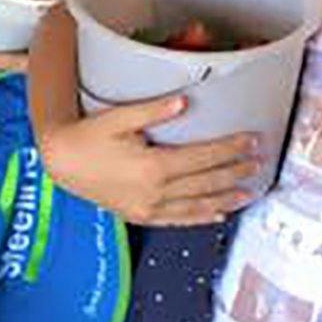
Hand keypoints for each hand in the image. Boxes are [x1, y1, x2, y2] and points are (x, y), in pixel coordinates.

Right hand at [38, 94, 257, 224]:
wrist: (62, 163)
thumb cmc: (88, 136)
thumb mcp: (118, 117)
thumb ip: (153, 110)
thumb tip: (185, 101)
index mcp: (154, 166)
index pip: (204, 158)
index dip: (231, 149)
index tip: (251, 140)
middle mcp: (155, 192)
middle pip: (206, 182)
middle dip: (236, 171)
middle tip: (259, 162)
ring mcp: (149, 208)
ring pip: (198, 205)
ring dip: (226, 198)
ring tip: (249, 191)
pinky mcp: (142, 215)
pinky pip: (179, 220)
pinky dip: (201, 217)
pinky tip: (218, 215)